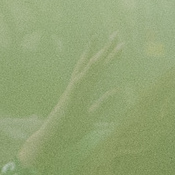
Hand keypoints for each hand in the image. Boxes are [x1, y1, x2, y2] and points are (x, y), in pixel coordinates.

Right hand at [17, 35, 124, 171]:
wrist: (52, 141)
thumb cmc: (69, 130)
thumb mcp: (92, 116)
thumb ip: (103, 103)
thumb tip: (117, 90)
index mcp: (84, 90)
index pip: (100, 70)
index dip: (110, 58)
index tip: (121, 46)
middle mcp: (79, 86)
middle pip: (94, 64)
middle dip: (106, 49)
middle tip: (116, 34)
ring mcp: (73, 90)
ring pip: (87, 68)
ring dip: (97, 54)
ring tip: (106, 40)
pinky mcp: (69, 97)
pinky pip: (80, 80)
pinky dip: (88, 69)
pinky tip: (96, 60)